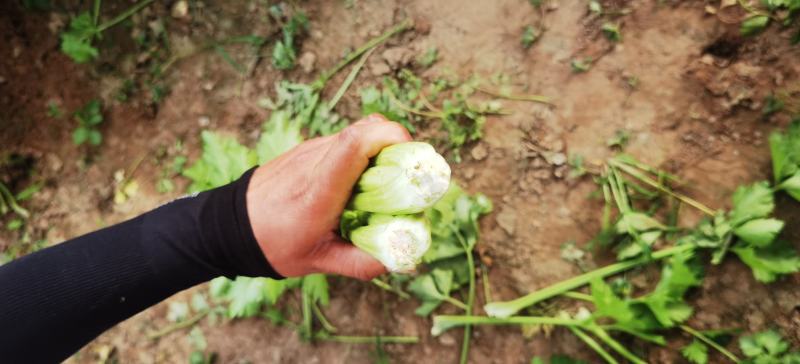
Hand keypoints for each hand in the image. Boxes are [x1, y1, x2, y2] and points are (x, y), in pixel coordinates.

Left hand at [245, 115, 411, 279]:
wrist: (231, 226)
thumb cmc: (274, 245)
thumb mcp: (319, 261)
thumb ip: (362, 262)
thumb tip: (402, 257)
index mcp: (320, 189)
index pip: (355, 143)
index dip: (390, 139)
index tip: (412, 160)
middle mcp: (315, 160)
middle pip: (366, 130)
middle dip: (397, 147)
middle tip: (406, 178)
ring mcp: (310, 149)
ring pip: (358, 132)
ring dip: (380, 151)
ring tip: (381, 185)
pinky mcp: (308, 148)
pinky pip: (345, 141)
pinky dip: (362, 155)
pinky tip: (357, 184)